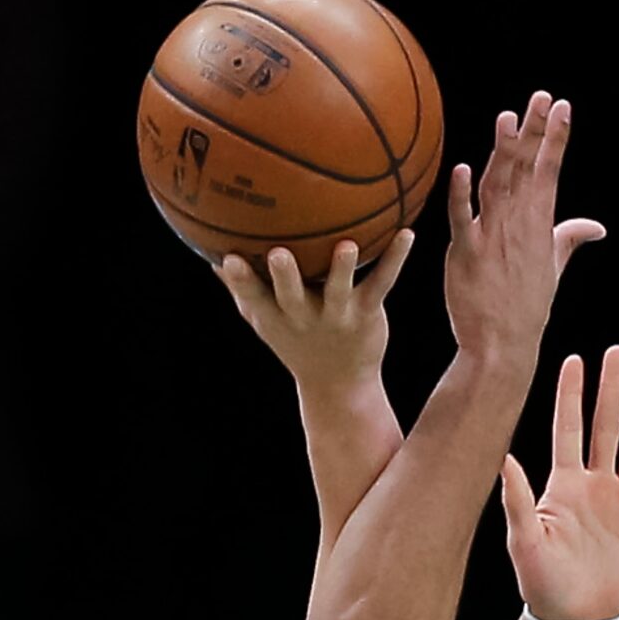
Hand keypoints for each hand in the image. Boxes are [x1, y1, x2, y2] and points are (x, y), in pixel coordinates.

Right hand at [216, 232, 416, 401]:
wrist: (339, 385)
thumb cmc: (296, 342)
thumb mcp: (263, 319)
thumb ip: (240, 288)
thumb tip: (211, 252)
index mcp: (275, 314)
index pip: (251, 296)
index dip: (239, 280)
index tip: (227, 258)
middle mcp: (303, 316)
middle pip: (289, 295)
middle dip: (283, 276)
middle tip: (278, 254)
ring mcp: (336, 315)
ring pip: (337, 290)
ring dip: (340, 268)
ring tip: (347, 245)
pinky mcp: (366, 313)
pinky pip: (381, 282)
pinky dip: (395, 258)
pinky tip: (407, 233)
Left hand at [444, 94, 603, 358]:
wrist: (502, 345)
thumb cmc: (526, 307)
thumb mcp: (553, 267)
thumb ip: (570, 238)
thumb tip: (597, 227)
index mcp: (540, 225)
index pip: (550, 171)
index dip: (556, 138)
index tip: (562, 106)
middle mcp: (519, 226)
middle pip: (527, 169)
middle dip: (535, 132)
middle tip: (541, 97)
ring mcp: (492, 238)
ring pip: (498, 185)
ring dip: (504, 152)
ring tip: (509, 118)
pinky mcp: (465, 254)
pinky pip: (462, 219)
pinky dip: (461, 195)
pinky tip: (463, 169)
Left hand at [502, 347, 618, 619]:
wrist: (570, 618)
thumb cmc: (540, 582)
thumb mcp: (525, 541)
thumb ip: (518, 500)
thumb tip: (504, 458)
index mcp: (564, 486)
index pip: (568, 429)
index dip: (570, 395)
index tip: (574, 358)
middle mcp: (596, 486)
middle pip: (606, 428)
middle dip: (611, 390)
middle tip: (617, 352)